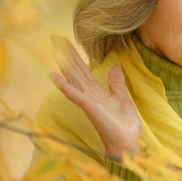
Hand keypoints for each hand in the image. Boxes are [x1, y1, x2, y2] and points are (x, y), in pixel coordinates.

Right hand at [49, 36, 141, 160]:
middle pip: (75, 71)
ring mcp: (88, 101)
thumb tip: (115, 67)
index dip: (75, 56)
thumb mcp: (122, 99)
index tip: (65, 42)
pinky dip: (65, 86)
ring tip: (53, 50)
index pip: (83, 70)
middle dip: (66, 55)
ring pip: (73, 79)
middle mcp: (89, 95)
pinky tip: (54, 76)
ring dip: (63, 64)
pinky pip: (75, 95)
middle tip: (54, 38)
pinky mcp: (90, 108)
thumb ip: (116, 84)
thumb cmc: (124, 125)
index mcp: (97, 92)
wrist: (128, 142)